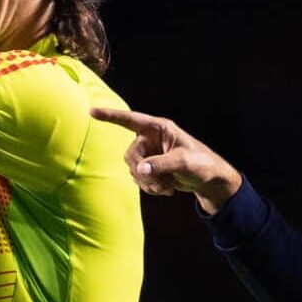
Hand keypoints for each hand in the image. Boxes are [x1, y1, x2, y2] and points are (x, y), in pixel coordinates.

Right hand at [89, 107, 242, 212]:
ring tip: (167, 187)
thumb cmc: (202, 163)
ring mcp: (150, 153)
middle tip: (158, 183)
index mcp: (159, 128)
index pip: (130, 120)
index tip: (91, 112)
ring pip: (133, 169)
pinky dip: (150, 187)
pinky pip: (139, 178)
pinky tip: (167, 190)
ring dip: (148, 182)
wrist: (209, 180)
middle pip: (130, 154)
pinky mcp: (151, 167)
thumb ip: (161, 165)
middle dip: (142, 171)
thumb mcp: (183, 162)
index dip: (110, 116)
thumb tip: (140, 169)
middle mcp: (151, 139)